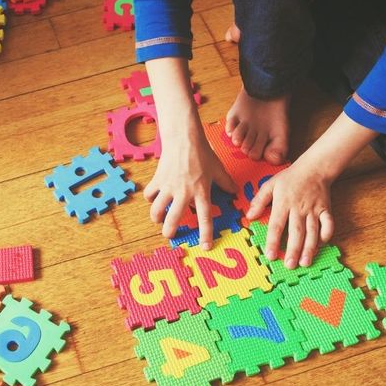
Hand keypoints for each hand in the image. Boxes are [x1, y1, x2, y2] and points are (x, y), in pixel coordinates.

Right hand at [144, 118, 236, 250]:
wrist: (183, 138)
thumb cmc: (202, 153)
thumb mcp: (218, 168)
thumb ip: (226, 183)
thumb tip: (235, 192)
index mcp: (201, 192)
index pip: (204, 217)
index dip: (205, 234)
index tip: (205, 247)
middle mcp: (183, 193)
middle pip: (173, 218)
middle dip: (170, 231)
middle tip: (170, 235)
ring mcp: (168, 187)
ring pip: (157, 210)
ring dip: (156, 218)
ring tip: (158, 220)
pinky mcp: (158, 180)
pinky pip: (150, 194)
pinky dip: (150, 198)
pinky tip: (154, 198)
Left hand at [247, 160, 334, 267]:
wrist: (314, 168)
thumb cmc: (290, 178)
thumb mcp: (270, 185)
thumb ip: (259, 201)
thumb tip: (249, 216)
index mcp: (283, 203)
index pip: (276, 226)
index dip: (273, 242)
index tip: (270, 255)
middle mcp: (299, 208)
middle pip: (296, 232)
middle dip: (293, 250)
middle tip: (289, 265)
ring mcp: (314, 210)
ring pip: (312, 231)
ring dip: (309, 248)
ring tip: (304, 263)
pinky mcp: (326, 209)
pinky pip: (328, 224)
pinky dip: (326, 235)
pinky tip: (321, 246)